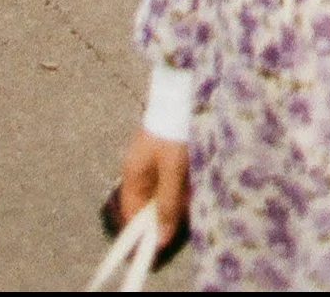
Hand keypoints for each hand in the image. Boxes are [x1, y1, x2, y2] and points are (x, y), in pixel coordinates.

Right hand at [117, 127, 188, 251]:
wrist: (187, 89)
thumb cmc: (176, 129)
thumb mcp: (173, 169)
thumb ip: (168, 203)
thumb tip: (160, 240)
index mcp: (133, 172)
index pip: (132, 213)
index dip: (145, 230)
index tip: (164, 240)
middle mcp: (141, 167)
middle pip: (152, 201)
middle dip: (170, 208)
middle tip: (188, 203)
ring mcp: (155, 157)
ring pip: (166, 188)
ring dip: (182, 191)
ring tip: (195, 181)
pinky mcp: (170, 148)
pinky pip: (176, 173)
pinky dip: (187, 177)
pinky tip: (198, 170)